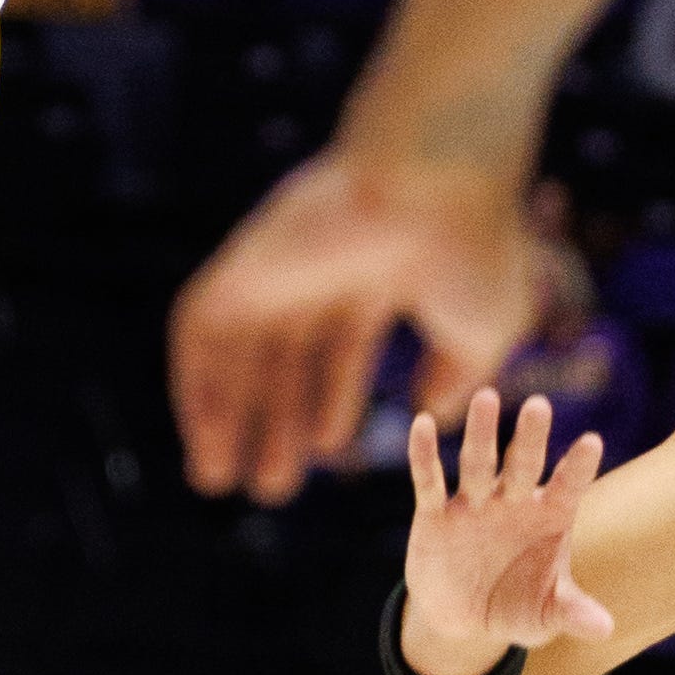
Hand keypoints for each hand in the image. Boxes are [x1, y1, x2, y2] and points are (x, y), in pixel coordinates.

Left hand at [171, 148, 540, 503]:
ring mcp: (281, 264)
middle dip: (273, 423)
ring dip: (229, 415)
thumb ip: (455, 375)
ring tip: (222, 481)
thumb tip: (429, 413)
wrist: (430, 186)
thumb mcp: (480, 330)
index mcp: (379, 276)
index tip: (328, 457)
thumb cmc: (469, 252)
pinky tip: (203, 434)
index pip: (339, 350)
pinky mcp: (242, 261)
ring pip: (241, 351)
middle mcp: (324, 270)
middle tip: (268, 489)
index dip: (330, 404)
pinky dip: (194, 382)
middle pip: (284, 358)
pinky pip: (198, 328)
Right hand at [400, 390, 613, 674]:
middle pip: (523, 464)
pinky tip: (423, 425)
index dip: (578, 468)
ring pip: (478, 463)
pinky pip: (430, 481)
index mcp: (549, 519)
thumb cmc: (516, 608)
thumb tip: (604, 629)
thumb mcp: (546, 617)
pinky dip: (425, 455)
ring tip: (487, 397)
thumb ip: (572, 614)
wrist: (463, 619)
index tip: (593, 442)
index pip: (568, 488)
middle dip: (530, 436)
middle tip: (539, 405)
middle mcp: (512, 503)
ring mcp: (473, 505)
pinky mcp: (435, 516)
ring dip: (481, 433)